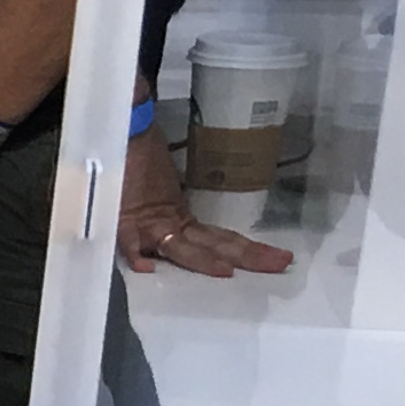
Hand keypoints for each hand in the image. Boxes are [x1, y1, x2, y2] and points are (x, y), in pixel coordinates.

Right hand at [115, 127, 292, 278]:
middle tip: (280, 263)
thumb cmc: (142, 156)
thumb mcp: (164, 186)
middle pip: (212, 245)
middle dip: (246, 256)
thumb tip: (190, 220)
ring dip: (202, 260)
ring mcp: (149, 223)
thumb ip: (173, 206)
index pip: (221, 239)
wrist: (125, 132)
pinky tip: (146, 269)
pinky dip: (135, 255)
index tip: (280, 258)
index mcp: (180, 217)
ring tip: (227, 273)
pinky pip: (127, 242)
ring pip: (180, 247)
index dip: (249, 249)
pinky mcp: (124, 220)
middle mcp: (171, 223)